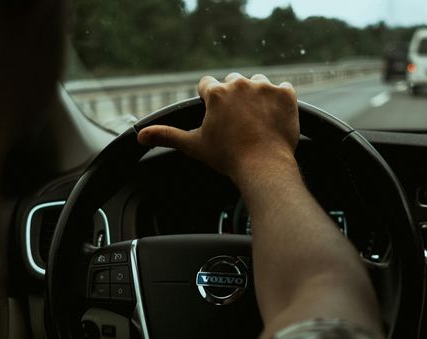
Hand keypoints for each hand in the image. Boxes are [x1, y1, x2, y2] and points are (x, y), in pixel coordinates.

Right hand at [137, 73, 298, 183]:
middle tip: (238, 123)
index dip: (211, 102)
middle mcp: (240, 84)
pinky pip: (283, 88)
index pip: (208, 85)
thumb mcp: (194, 146)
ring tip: (256, 121)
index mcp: (216, 93)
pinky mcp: (286, 94)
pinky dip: (280, 101)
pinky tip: (274, 118)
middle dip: (234, 99)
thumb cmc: (228, 158)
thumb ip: (167, 136)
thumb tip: (140, 136)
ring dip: (257, 96)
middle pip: (233, 82)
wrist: (264, 167)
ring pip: (258, 84)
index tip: (217, 117)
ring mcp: (265, 87)